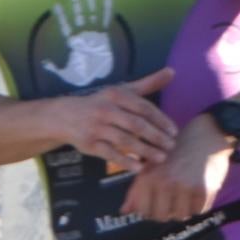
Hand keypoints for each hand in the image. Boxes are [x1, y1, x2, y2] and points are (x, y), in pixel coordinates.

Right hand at [57, 67, 176, 173]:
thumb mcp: (122, 91)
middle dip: (156, 137)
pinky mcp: (89, 144)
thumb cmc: (102, 103)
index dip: (160, 120)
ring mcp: (96, 128)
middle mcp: (105, 110)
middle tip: (171, 146)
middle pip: (135, 125)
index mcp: (116, 96)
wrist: (64, 116)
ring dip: (145, 150)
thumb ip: (148, 83)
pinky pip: (109, 154)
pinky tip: (140, 167)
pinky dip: (125, 161)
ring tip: (161, 158)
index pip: (143, 108)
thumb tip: (172, 71)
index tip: (174, 132)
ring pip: (124, 140)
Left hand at [125, 112, 232, 221]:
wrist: (206, 135)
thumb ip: (137, 189)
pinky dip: (198, 206)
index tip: (155, 204)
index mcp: (148, 176)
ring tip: (185, 197)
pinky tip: (197, 193)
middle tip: (171, 202)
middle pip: (161, 216)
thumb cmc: (175, 150)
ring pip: (181, 215)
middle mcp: (165, 183)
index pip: (142, 210)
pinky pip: (199, 211)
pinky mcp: (204, 189)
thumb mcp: (151, 164)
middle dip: (166, 212)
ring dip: (183, 209)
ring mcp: (185, 187)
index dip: (148, 211)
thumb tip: (124, 211)